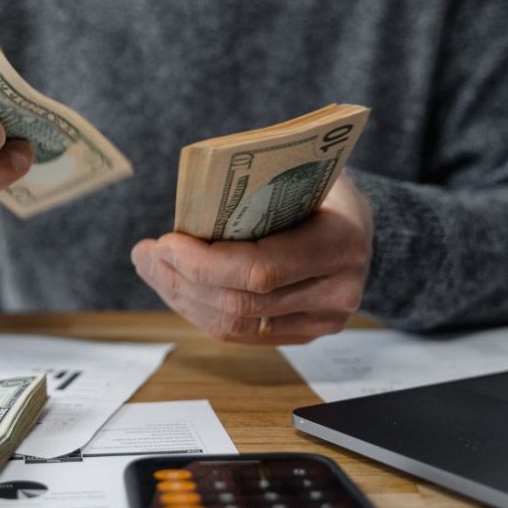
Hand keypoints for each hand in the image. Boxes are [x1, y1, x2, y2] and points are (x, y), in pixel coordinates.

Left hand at [132, 175, 373, 344]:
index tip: (165, 242)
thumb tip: (186, 208)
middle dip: (182, 279)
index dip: (204, 263)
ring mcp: (322, 321)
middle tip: (146, 254)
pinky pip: (240, 334)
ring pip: (234, 325)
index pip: (260, 270)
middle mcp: (337, 291)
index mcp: (340, 244)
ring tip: (151, 268)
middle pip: (241, 303)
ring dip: (182, 298)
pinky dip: (199, 310)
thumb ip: (253, 190)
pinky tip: (176, 286)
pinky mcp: (303, 335)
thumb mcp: (298, 173)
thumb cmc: (322, 190)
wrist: (361, 226)